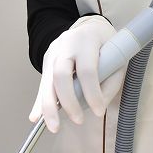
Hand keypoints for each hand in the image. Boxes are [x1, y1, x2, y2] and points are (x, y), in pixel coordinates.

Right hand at [30, 15, 125, 132]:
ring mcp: (53, 51)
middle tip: (78, 120)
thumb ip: (110, 82)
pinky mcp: (47, 59)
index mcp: (87, 40)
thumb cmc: (106, 44)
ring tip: (53, 126)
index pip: (87, 70)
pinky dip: (39, 102)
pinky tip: (35, 116)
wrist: (90, 26)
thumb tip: (98, 107)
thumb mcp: (117, 58)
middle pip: (60, 74)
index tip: (99, 111)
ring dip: (49, 106)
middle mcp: (66, 44)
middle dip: (67, 101)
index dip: (92, 93)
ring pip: (47, 80)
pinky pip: (43, 83)